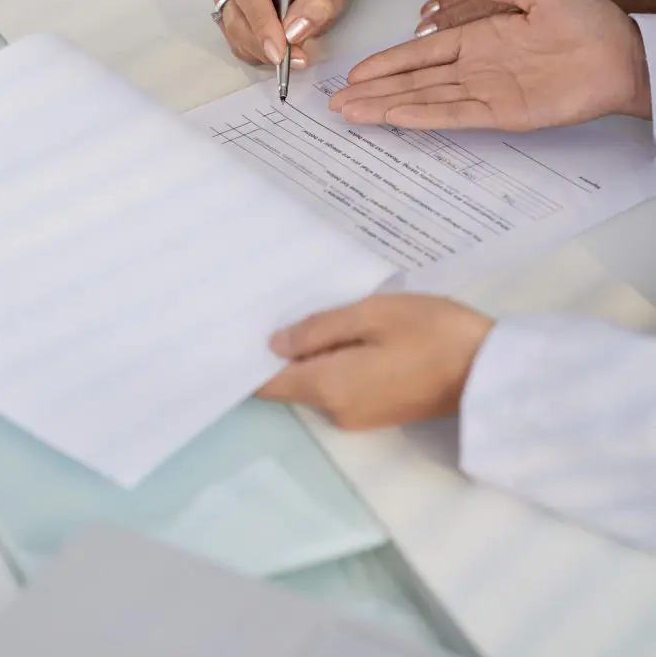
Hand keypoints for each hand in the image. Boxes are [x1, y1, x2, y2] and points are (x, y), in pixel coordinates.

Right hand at [213, 0, 353, 65]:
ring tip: (293, 55)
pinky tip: (279, 49)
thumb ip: (315, 5)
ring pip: (234, 32)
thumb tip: (292, 33)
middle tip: (294, 61)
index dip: (262, 24)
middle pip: (236, 16)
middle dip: (263, 45)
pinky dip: (257, 52)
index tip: (280, 51)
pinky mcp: (226, 12)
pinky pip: (235, 40)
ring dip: (261, 52)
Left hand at [258, 294, 492, 428]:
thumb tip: (274, 345)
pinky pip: (340, 386)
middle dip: (281, 351)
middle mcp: (337, 410)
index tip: (233, 332)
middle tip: (269, 306)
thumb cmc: (432, 331)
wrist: (489, 369)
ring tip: (309, 311)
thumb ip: (319, 328)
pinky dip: (333, 363)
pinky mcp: (378, 411)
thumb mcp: (373, 314)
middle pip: (292, 382)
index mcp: (330, 386)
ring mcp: (359, 416)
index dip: (248, 361)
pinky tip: (343, 333)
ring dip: (311, 354)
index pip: (270, 383)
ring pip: (317, 383)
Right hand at [331, 0, 651, 131]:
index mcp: (479, 39)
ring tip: (351, 114)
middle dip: (374, 92)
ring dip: (387, 107)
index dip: (387, 63)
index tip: (356, 73)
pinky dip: (423, 117)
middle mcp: (476, 69)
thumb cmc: (590, 20)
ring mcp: (487, 93)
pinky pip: (455, 115)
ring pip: (425, 101)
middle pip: (413, 82)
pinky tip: (394, 118)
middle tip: (336, 102)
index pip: (420, 54)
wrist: (625, 50)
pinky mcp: (503, 114)